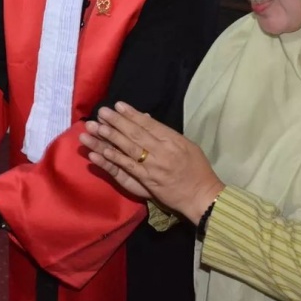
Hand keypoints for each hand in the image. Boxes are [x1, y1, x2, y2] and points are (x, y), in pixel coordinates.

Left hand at [83, 102, 224, 223]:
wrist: (202, 196)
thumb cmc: (197, 170)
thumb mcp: (187, 146)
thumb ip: (166, 133)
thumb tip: (147, 119)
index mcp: (173, 140)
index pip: (149, 124)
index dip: (132, 114)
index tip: (118, 105)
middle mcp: (163, 150)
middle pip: (136, 133)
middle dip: (117, 121)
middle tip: (102, 111)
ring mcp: (154, 166)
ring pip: (129, 148)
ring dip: (111, 137)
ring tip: (97, 126)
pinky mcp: (147, 180)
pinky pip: (128, 167)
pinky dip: (114, 158)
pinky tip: (101, 151)